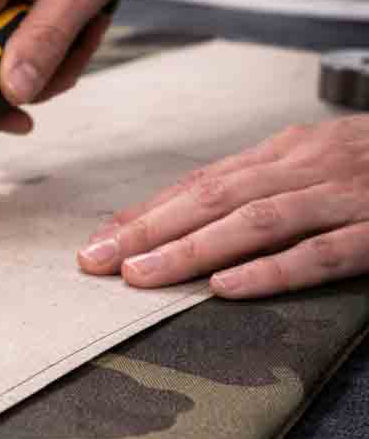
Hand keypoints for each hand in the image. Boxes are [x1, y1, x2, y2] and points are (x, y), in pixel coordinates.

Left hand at [77, 117, 368, 297]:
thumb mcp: (321, 161)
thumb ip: (262, 183)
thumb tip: (187, 213)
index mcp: (293, 151)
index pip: (205, 182)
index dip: (148, 210)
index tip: (98, 239)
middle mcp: (310, 167)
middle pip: (214, 197)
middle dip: (149, 230)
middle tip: (96, 261)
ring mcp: (348, 197)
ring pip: (257, 221)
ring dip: (192, 249)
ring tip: (141, 276)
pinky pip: (323, 252)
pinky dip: (273, 270)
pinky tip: (228, 286)